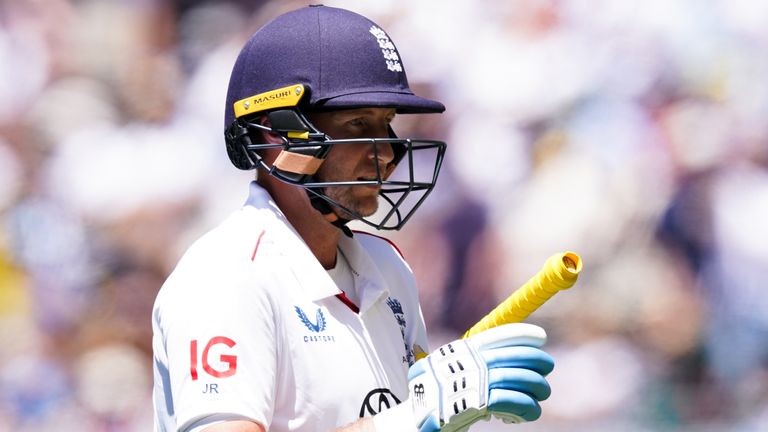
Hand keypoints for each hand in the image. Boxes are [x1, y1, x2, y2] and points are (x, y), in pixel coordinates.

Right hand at [373, 323, 553, 431]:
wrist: (419, 417)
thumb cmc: (437, 395)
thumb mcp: (453, 369)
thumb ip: (474, 360)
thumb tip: (505, 354)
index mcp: (467, 350)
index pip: (500, 335)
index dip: (523, 335)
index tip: (541, 338)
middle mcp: (473, 361)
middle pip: (516, 355)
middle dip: (538, 360)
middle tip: (548, 368)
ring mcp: (478, 381)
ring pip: (521, 380)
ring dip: (537, 389)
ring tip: (538, 397)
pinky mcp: (482, 402)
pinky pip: (516, 401)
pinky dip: (526, 408)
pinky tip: (520, 415)